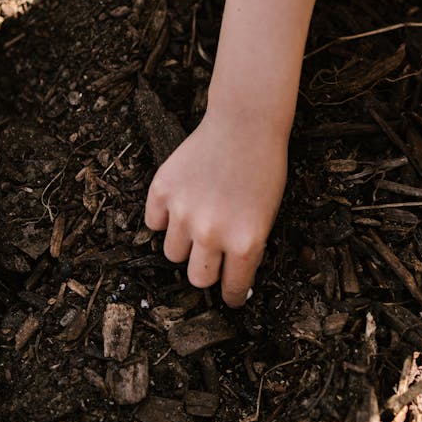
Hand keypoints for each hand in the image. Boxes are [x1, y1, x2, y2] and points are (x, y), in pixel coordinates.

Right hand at [144, 111, 287, 306]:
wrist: (245, 124)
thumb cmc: (263, 169)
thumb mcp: (267, 216)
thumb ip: (246, 247)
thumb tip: (228, 277)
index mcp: (245, 243)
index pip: (232, 288)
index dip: (232, 296)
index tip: (231, 297)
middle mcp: (212, 232)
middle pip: (197, 278)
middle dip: (206, 271)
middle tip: (213, 254)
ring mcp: (184, 212)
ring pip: (172, 253)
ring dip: (184, 244)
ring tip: (198, 220)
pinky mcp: (162, 191)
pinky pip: (154, 222)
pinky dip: (164, 217)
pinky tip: (181, 202)